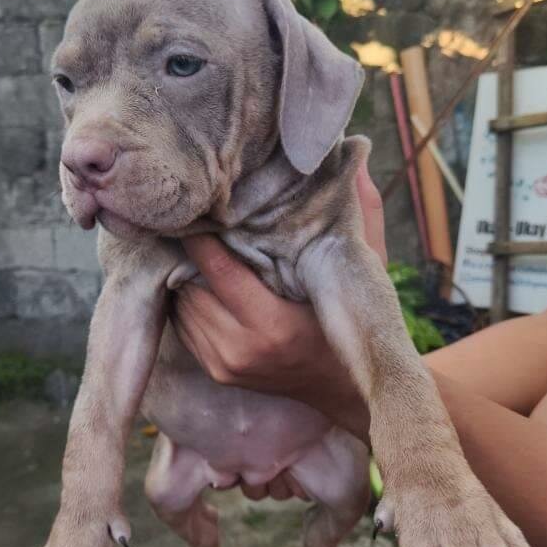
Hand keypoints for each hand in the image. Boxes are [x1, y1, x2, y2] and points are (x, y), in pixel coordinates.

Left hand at [172, 158, 385, 436]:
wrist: (344, 391)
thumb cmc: (352, 322)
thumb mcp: (364, 270)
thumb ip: (361, 214)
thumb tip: (359, 155)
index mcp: (273, 325)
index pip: (217, 269)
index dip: (201, 233)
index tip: (196, 204)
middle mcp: (240, 349)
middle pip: (191, 285)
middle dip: (188, 250)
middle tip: (187, 216)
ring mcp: (224, 364)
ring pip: (181, 303)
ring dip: (183, 274)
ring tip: (189, 242)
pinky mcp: (216, 372)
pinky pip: (183, 324)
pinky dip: (187, 298)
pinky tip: (198, 276)